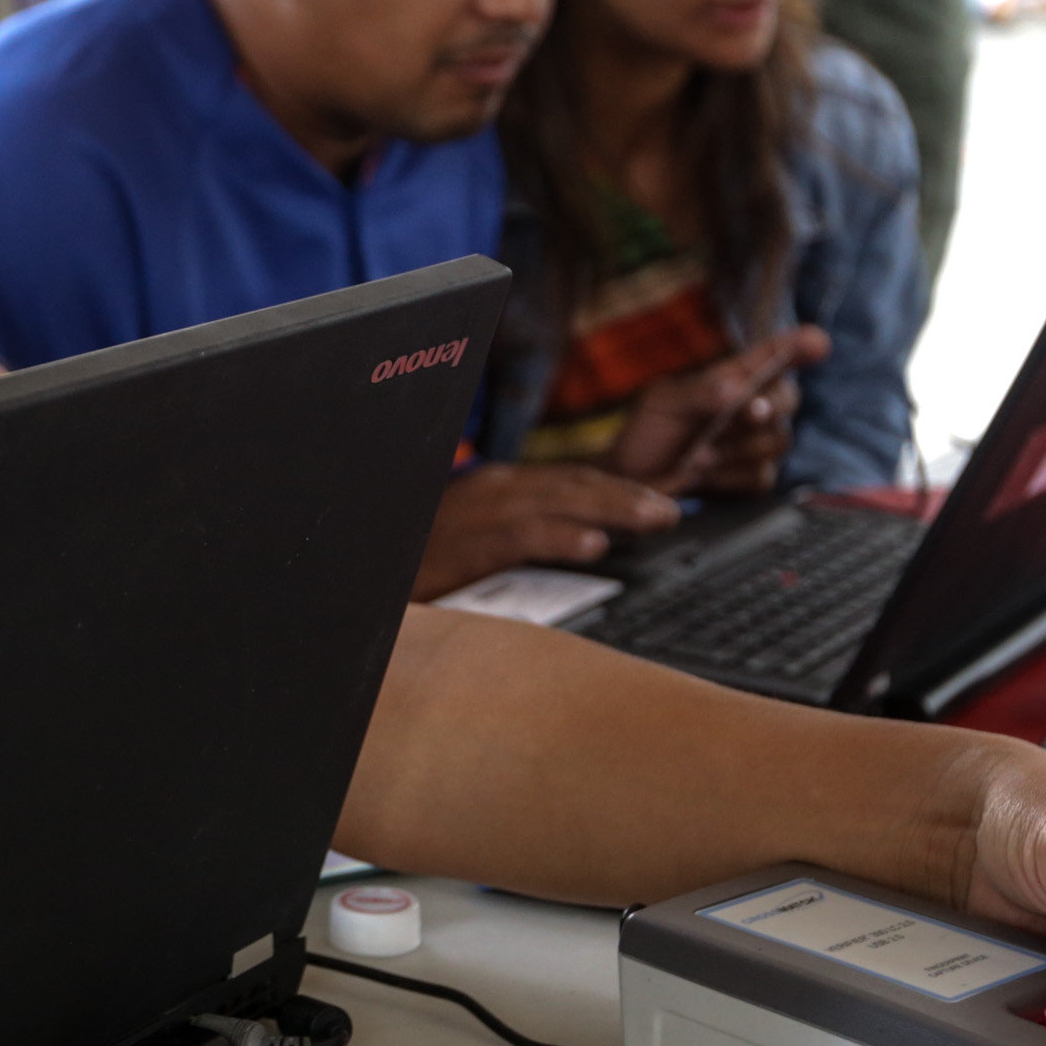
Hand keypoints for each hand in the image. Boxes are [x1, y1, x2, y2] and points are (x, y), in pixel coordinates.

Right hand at [415, 463, 677, 599]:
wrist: (370, 564)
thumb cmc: (420, 557)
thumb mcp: (475, 539)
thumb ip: (521, 536)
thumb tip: (575, 546)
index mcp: (500, 487)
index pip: (571, 480)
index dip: (620, 488)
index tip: (661, 502)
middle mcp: (495, 489)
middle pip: (575, 484)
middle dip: (629, 494)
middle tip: (675, 511)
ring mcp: (480, 513)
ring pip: (559, 501)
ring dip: (613, 508)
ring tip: (656, 519)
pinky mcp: (467, 544)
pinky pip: (523, 536)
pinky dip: (561, 537)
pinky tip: (594, 545)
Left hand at [601, 328, 828, 494]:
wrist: (633, 481)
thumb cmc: (648, 432)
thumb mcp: (665, 403)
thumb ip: (702, 392)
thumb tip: (738, 390)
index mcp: (731, 378)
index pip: (773, 356)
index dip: (798, 346)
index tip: (818, 342)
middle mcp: (751, 406)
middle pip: (789, 398)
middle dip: (769, 406)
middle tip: (748, 413)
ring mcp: (754, 443)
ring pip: (778, 440)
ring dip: (738, 447)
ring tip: (700, 451)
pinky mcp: (752, 477)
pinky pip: (762, 476)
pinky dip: (731, 476)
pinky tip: (706, 473)